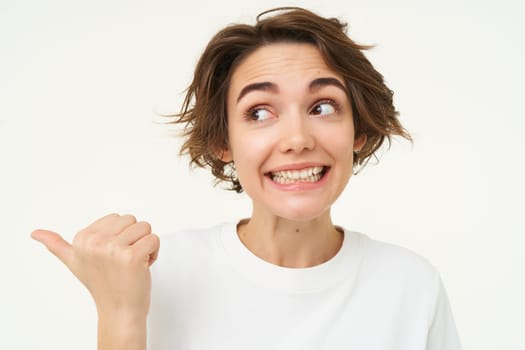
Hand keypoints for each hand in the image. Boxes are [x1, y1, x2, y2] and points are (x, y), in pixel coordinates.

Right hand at [31, 213, 159, 318]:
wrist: (119, 310)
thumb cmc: (102, 285)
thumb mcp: (75, 262)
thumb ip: (57, 245)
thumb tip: (35, 233)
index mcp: (82, 238)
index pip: (117, 218)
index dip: (121, 236)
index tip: (112, 255)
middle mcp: (95, 242)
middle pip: (132, 220)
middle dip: (134, 239)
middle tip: (124, 261)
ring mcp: (113, 249)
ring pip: (145, 227)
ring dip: (145, 245)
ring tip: (133, 264)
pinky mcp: (132, 256)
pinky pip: (154, 239)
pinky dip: (154, 253)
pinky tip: (142, 267)